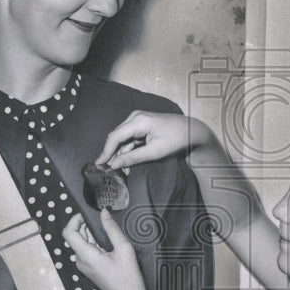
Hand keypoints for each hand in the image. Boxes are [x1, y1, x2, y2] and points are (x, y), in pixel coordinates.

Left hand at [63, 209, 145, 289]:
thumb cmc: (128, 277)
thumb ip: (112, 228)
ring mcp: (84, 265)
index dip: (75, 220)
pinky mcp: (89, 268)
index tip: (88, 214)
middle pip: (75, 236)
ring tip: (107, 228)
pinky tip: (108, 241)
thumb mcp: (124, 248)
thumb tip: (103, 212)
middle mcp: (80, 260)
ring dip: (91, 233)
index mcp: (85, 255)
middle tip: (102, 218)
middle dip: (85, 224)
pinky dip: (94, 242)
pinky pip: (87, 250)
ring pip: (82, 243)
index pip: (68, 232)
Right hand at [96, 110, 210, 169]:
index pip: (114, 137)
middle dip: (112, 155)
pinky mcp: (140, 125)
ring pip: (122, 140)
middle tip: (108, 171)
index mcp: (138, 121)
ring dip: (121, 155)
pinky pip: (129, 139)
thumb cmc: (175, 139)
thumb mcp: (154, 152)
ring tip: (122, 172)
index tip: (98, 165)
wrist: (191, 130)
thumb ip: (133, 158)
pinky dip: (128, 151)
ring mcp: (137, 120)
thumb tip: (114, 165)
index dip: (105, 152)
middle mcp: (135, 118)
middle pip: (116, 138)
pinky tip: (128, 164)